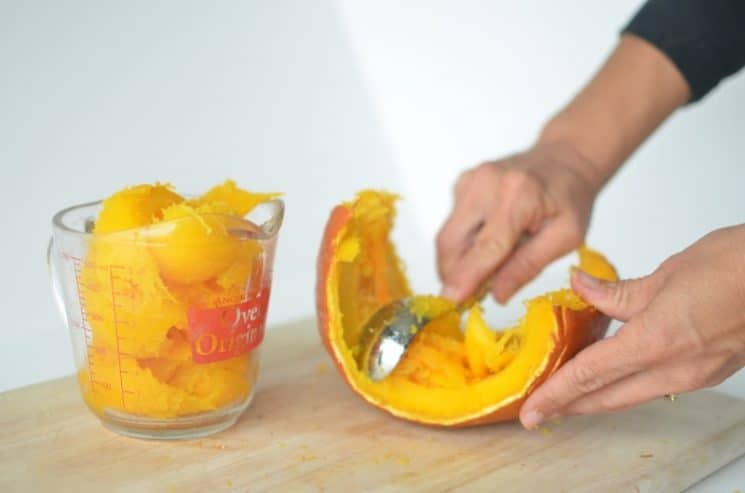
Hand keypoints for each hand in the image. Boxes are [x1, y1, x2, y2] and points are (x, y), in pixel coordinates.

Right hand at [437, 141, 600, 303]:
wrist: (564, 158)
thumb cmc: (570, 198)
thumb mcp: (566, 237)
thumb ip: (529, 265)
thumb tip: (496, 295)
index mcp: (518, 197)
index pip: (485, 246)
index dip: (466, 276)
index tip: (451, 301)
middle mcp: (486, 184)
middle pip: (452, 241)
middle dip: (452, 274)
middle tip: (468, 297)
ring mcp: (469, 181)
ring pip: (448, 235)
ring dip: (459, 260)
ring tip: (487, 267)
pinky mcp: (461, 183)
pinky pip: (453, 224)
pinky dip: (464, 243)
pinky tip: (487, 241)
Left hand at [520, 225, 744, 429]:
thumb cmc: (737, 265)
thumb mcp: (667, 274)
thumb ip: (617, 292)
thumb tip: (579, 287)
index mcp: (657, 341)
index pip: (590, 374)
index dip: (556, 394)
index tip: (532, 410)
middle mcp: (676, 368)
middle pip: (607, 397)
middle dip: (569, 405)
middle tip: (540, 409)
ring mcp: (694, 375)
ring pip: (631, 396)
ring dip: (596, 398)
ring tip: (567, 394)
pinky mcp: (708, 372)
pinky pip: (654, 387)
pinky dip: (625, 385)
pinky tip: (611, 374)